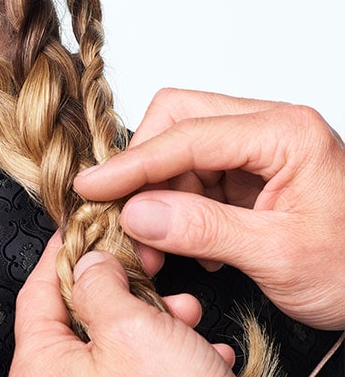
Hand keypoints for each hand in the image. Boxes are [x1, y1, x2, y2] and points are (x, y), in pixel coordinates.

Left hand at [9, 234, 247, 376]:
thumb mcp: (129, 327)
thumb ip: (98, 282)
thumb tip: (89, 262)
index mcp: (41, 369)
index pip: (36, 290)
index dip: (62, 251)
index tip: (83, 227)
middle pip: (79, 313)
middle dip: (122, 284)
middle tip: (146, 260)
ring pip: (118, 340)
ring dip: (156, 319)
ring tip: (187, 312)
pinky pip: (144, 374)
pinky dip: (172, 356)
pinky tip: (204, 353)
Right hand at [74, 89, 344, 328]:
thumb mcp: (280, 257)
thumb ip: (202, 229)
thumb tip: (137, 213)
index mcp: (284, 133)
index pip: (186, 135)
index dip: (132, 164)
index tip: (92, 187)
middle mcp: (269, 127)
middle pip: (178, 119)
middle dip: (145, 166)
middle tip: (123, 213)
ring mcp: (259, 146)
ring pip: (181, 147)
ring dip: (158, 192)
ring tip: (154, 245)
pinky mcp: (251, 169)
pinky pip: (195, 172)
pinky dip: (177, 204)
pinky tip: (184, 240)